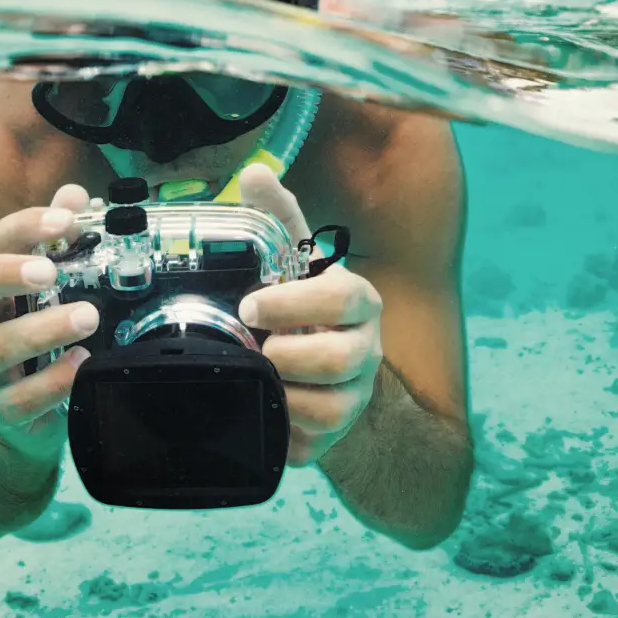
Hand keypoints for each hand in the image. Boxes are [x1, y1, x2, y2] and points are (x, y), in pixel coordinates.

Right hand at [0, 184, 101, 467]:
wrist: (23, 416)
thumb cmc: (31, 336)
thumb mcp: (41, 288)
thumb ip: (56, 239)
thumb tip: (75, 195)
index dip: (23, 227)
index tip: (66, 219)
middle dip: (1, 275)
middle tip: (49, 271)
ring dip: (43, 329)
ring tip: (88, 317)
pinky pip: (18, 401)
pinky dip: (52, 382)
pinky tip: (81, 364)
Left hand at [236, 163, 381, 465]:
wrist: (322, 373)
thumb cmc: (302, 308)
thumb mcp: (293, 262)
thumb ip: (277, 218)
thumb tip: (254, 173)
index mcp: (360, 303)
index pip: (342, 299)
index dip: (294, 305)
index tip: (250, 307)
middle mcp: (367, 351)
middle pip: (336, 361)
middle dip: (284, 356)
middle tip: (253, 347)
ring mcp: (356, 397)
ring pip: (327, 410)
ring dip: (281, 395)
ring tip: (258, 377)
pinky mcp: (337, 437)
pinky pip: (310, 444)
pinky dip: (281, 430)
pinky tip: (265, 410)